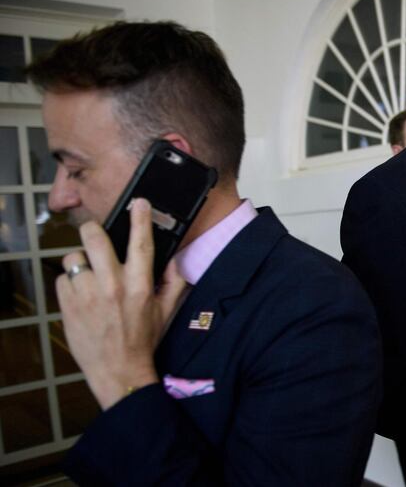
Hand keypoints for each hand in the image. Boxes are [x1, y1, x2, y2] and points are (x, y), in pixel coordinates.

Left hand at [56, 198, 185, 409]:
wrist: (119, 370)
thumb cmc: (144, 339)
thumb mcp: (167, 310)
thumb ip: (174, 281)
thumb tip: (173, 259)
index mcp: (140, 285)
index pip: (141, 243)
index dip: (140, 219)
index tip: (139, 203)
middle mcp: (113, 285)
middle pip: (94, 238)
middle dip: (93, 230)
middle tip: (95, 235)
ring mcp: (87, 295)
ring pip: (73, 257)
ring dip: (80, 263)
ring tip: (88, 276)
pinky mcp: (68, 306)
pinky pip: (62, 280)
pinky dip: (70, 284)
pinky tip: (81, 295)